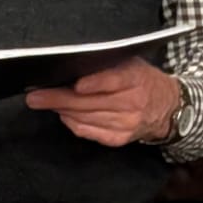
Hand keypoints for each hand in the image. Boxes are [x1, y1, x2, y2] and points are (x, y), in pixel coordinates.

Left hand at [25, 59, 180, 147]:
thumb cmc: (142, 80)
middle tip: (35, 97)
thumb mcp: (131, 64)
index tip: (74, 85)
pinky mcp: (119, 138)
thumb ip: (106, 65)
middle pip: (90, 103)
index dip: (92, 84)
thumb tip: (70, 66)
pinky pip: (88, 131)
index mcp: (136, 80)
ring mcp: (126, 124)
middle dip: (59, 99)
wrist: (167, 107)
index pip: (112, 82)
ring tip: (44, 102)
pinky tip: (64, 114)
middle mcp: (133, 104)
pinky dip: (72, 123)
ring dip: (61, 110)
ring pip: (85, 117)